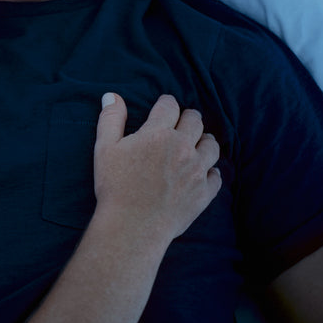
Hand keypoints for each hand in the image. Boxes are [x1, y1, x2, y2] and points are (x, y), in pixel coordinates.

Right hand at [92, 93, 220, 242]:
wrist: (132, 226)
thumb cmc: (115, 187)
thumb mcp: (104, 148)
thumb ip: (111, 119)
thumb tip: (112, 95)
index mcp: (158, 133)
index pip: (170, 106)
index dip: (166, 103)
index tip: (164, 106)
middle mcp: (182, 147)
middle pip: (195, 121)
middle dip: (188, 118)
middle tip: (181, 123)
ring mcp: (197, 170)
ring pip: (212, 145)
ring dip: (204, 141)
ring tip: (196, 144)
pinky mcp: (204, 192)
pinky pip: (217, 176)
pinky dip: (210, 171)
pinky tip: (202, 172)